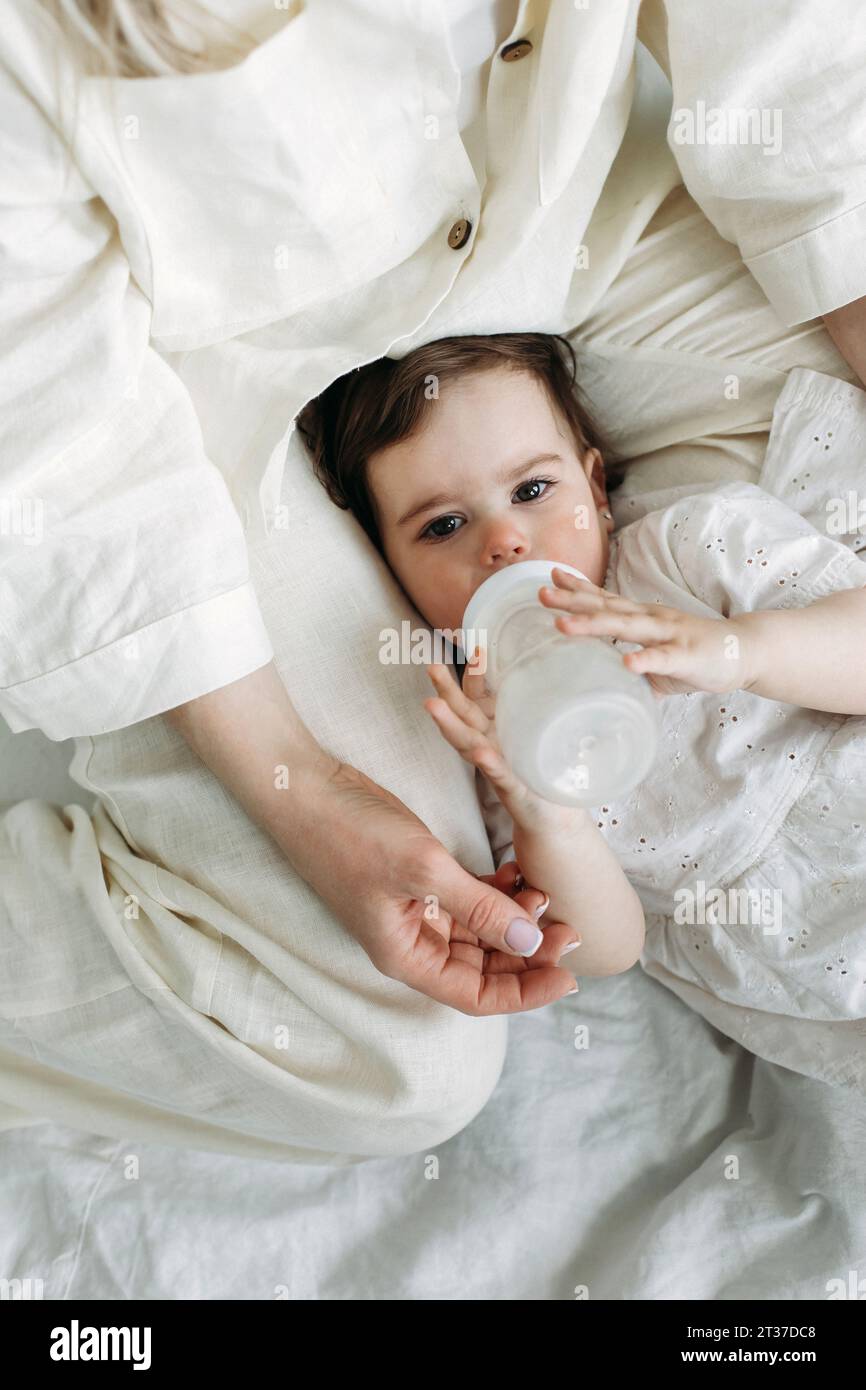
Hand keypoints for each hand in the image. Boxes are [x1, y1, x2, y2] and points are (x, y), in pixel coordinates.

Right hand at [284, 757, 581, 1015]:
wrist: (306, 789)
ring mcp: (416, 909)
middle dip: (528, 952)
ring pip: (480, 931)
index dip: (525, 992)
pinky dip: (496, 891)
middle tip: (570, 927)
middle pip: (484, 967)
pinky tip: (516, 874)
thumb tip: (531, 944)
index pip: (476, 995)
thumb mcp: (423, 869)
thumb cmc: (351, 833)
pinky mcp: (420, 879)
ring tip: (546, 893)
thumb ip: (480, 909)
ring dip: (515, 918)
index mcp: (406, 955)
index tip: (568, 975)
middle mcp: (413, 940)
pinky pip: (469, 898)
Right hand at [424, 653, 584, 835]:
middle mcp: (486, 744)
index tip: (476, 646)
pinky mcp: (511, 787)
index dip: (472, 673)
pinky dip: (487, 761)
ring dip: (449, 723)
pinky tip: (479, 751)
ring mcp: (494, 765)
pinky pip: (497, 773)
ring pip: (466, 741)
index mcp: (491, 728)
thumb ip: (537, 706)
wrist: (551, 815)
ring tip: (432, 704)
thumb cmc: (540, 769)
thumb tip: (559, 666)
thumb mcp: (537, 731)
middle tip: (431, 667)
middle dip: (445, 690)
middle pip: (462, 713)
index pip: (476, 696)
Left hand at [537, 566, 752, 697]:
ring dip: (594, 625)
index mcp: (642, 617)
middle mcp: (650, 619)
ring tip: (563, 625)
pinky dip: (645, 660)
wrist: (743, 652)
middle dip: (572, 601)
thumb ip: (628, 668)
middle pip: (606, 608)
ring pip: (626, 627)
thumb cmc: (695, 655)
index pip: (605, 599)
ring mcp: (668, 635)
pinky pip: (663, 659)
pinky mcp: (686, 656)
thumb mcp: (654, 658)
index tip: (549, 577)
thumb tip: (601, 687)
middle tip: (541, 594)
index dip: (577, 589)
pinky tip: (627, 663)